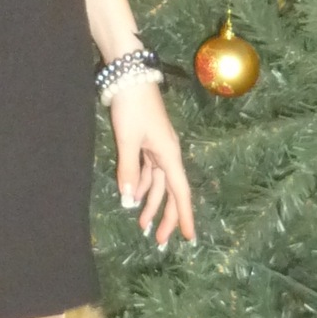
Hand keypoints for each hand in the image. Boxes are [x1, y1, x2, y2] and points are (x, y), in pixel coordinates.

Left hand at [110, 83, 195, 247]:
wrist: (129, 76)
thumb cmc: (131, 106)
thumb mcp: (128, 139)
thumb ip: (128, 170)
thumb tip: (129, 200)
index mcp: (169, 155)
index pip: (180, 192)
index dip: (183, 216)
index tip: (189, 237)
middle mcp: (167, 154)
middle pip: (171, 191)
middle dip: (166, 216)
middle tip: (160, 241)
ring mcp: (157, 148)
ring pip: (158, 183)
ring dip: (151, 203)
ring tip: (143, 226)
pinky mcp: (147, 142)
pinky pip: (148, 171)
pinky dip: (142, 186)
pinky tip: (134, 198)